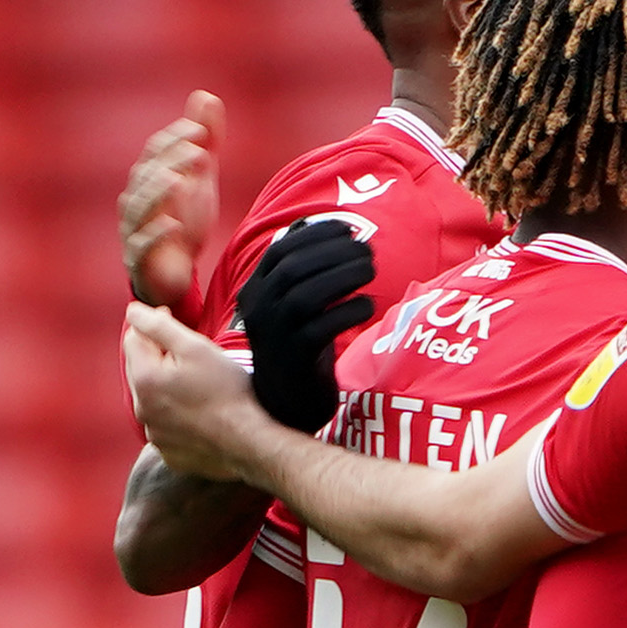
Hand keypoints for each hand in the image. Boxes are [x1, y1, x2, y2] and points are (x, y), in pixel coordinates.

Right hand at [120, 92, 224, 312]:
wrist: (174, 274)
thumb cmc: (184, 220)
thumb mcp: (199, 178)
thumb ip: (205, 140)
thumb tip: (205, 96)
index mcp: (148, 180)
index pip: (155, 152)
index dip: (175, 139)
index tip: (201, 131)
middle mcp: (136, 201)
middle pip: (147, 176)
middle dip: (171, 162)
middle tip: (200, 153)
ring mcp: (135, 230)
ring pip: (138, 208)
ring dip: (158, 193)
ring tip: (179, 181)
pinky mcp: (140, 260)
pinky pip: (141, 246)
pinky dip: (156, 235)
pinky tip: (174, 225)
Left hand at [125, 304, 285, 485]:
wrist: (253, 442)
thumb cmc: (228, 393)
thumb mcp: (195, 348)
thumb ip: (158, 325)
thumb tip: (133, 312)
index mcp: (145, 380)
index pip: (133, 339)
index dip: (154, 326)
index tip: (176, 324)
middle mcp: (142, 409)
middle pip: (141, 370)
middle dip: (159, 358)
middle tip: (192, 357)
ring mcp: (156, 435)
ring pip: (153, 399)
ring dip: (167, 388)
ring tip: (199, 387)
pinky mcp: (171, 453)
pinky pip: (166, 426)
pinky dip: (177, 416)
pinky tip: (201, 413)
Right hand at [234, 213, 375, 432]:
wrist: (287, 402)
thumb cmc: (298, 344)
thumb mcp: (292, 304)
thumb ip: (301, 270)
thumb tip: (320, 226)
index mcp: (255, 291)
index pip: (279, 251)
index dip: (314, 234)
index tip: (347, 228)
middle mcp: (258, 310)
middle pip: (292, 269)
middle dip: (332, 252)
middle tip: (367, 250)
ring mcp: (274, 336)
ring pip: (304, 296)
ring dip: (342, 276)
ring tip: (371, 270)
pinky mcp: (295, 359)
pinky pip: (321, 329)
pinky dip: (348, 311)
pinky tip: (368, 305)